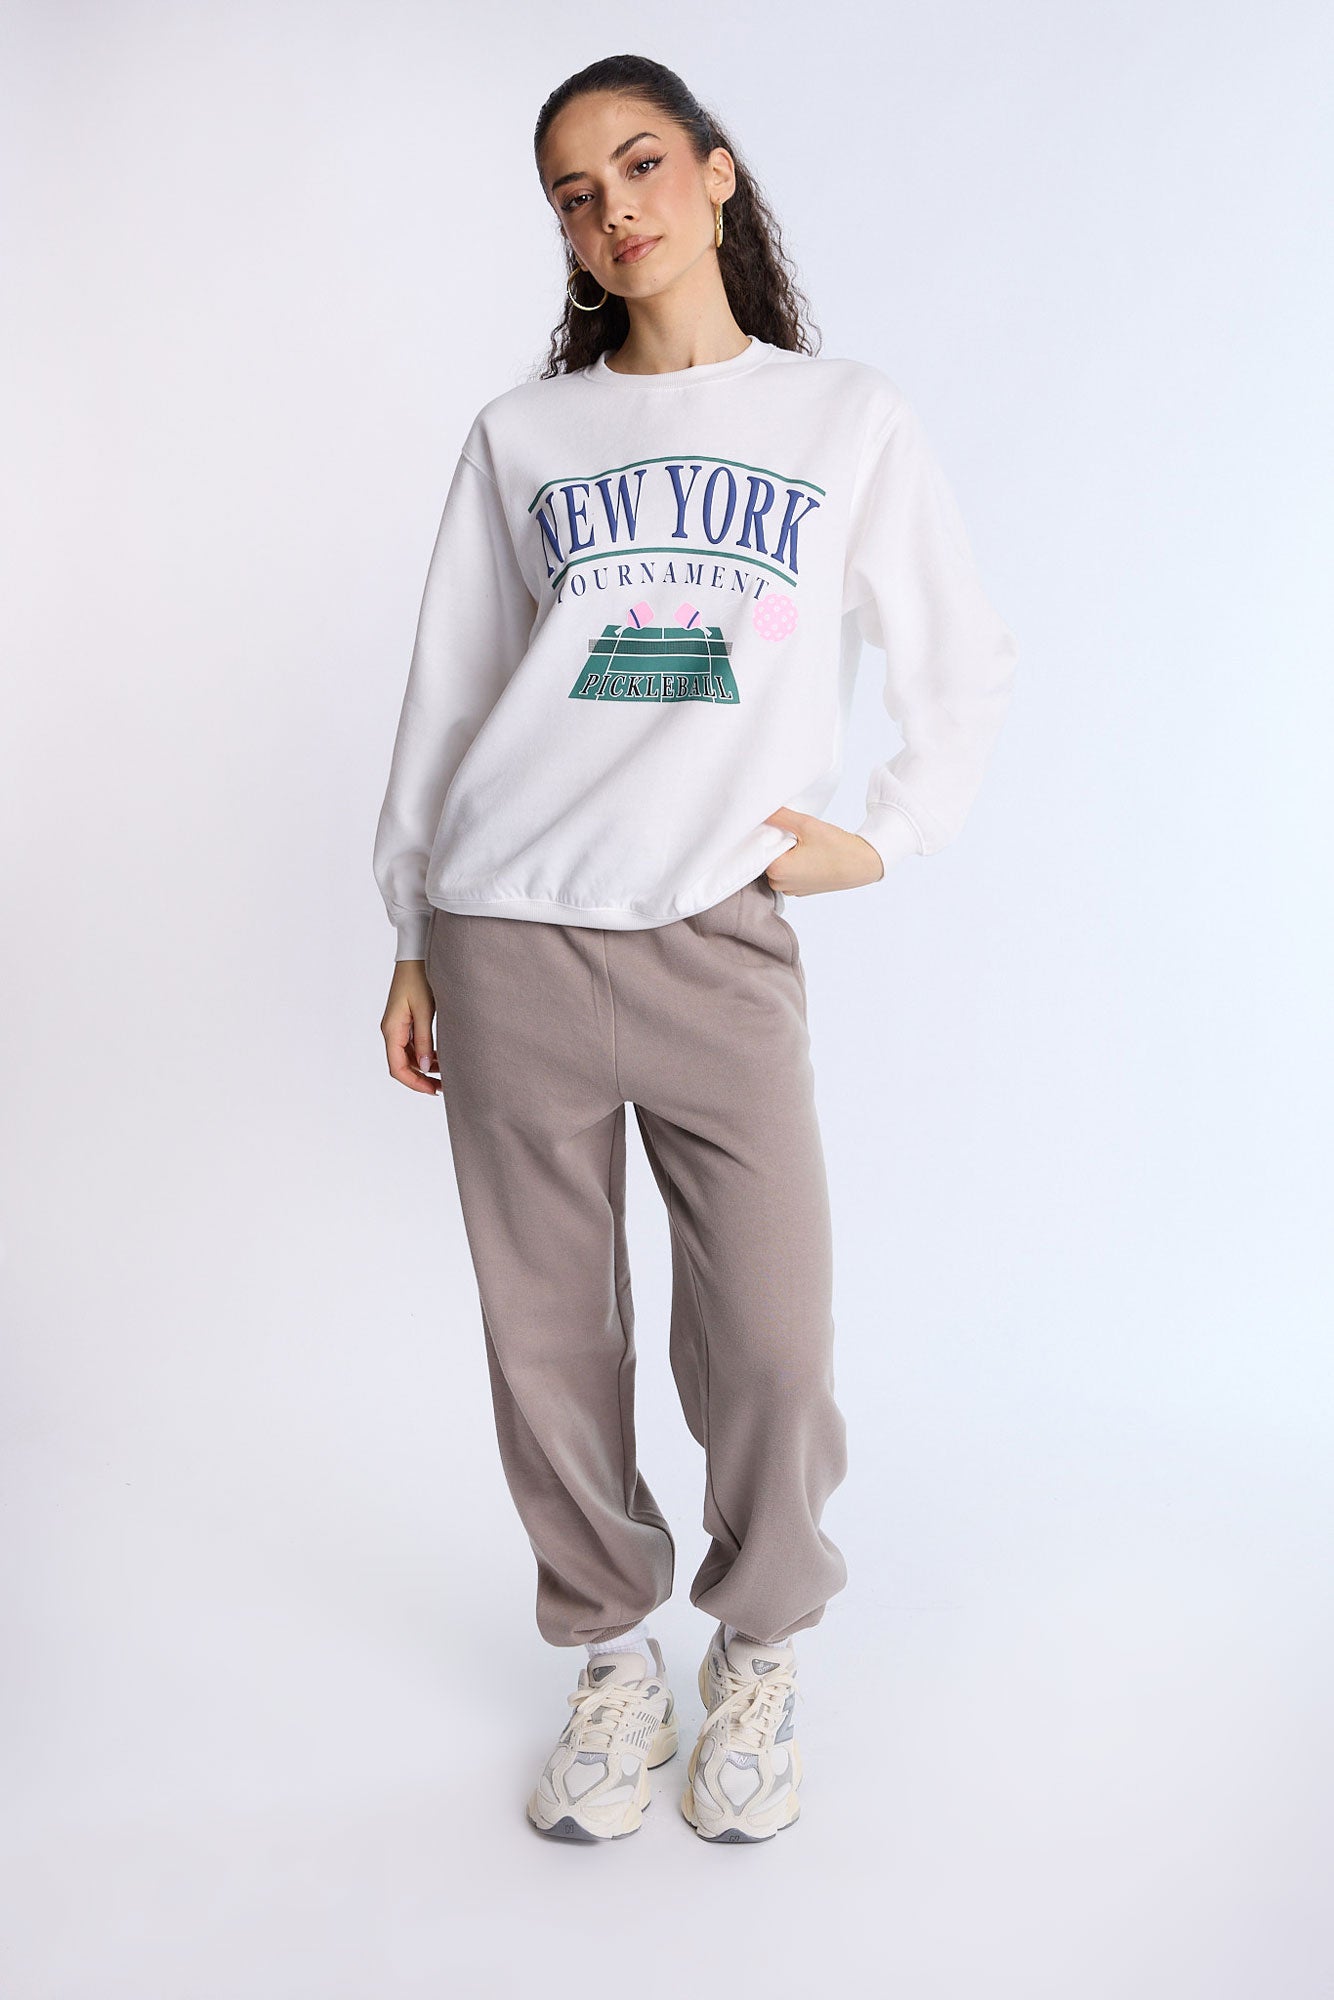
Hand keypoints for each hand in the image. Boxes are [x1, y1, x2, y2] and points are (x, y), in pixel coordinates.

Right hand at [380, 960, 439, 1094]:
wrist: (416, 956)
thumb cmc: (419, 978)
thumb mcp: (425, 1011)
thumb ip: (425, 1040)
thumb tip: (426, 1068)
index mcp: (392, 1030)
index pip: (398, 1067)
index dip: (414, 1083)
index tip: (433, 1090)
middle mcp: (391, 1030)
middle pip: (402, 1065)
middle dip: (421, 1078)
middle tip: (443, 1087)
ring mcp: (398, 1026)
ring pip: (409, 1056)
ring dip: (425, 1067)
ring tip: (447, 1073)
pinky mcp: (406, 1021)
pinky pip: (413, 1045)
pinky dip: (426, 1054)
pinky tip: (442, 1058)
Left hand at [761, 808, 883, 896]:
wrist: (862, 865)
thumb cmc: (836, 847)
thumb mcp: (807, 825)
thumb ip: (781, 817)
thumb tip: (762, 810)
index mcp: (777, 870)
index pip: (757, 848)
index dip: (765, 833)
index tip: (776, 825)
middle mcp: (779, 884)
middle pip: (766, 857)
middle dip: (774, 844)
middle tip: (792, 833)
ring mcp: (790, 890)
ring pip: (776, 866)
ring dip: (783, 854)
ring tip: (801, 843)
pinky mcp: (799, 891)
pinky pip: (787, 874)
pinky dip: (792, 864)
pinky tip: (805, 854)